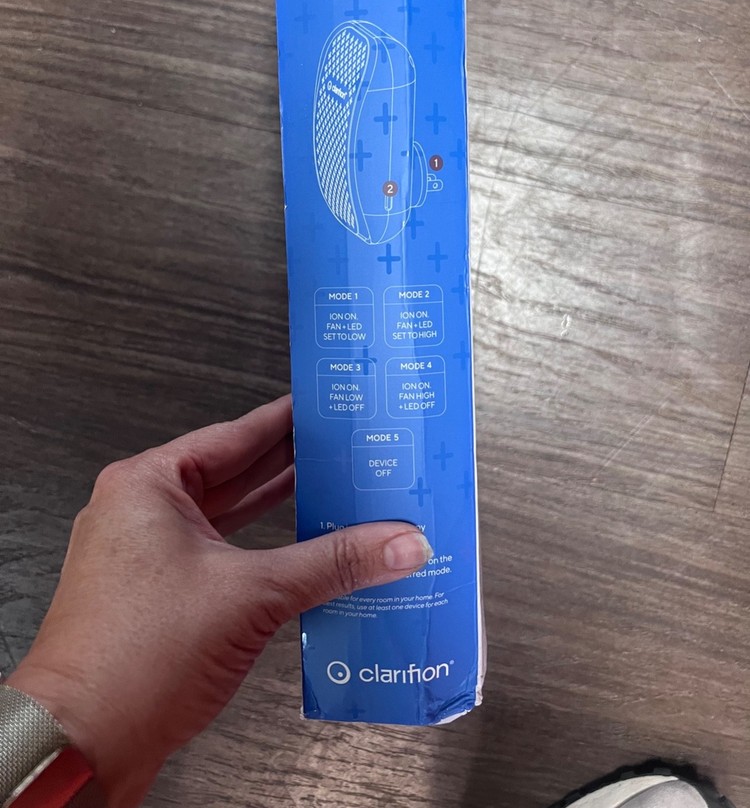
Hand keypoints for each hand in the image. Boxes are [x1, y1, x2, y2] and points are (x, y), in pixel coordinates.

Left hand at [8, 396, 431, 807]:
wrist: (83, 743)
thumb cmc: (132, 659)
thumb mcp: (251, 594)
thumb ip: (331, 563)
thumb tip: (397, 543)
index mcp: (148, 485)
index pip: (234, 434)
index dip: (286, 421)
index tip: (323, 407)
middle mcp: (140, 512)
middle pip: (231, 473)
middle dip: (288, 465)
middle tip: (340, 447)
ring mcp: (143, 556)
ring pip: (225, 518)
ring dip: (275, 509)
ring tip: (328, 491)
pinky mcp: (155, 596)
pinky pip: (218, 556)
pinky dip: (258, 552)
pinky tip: (297, 554)